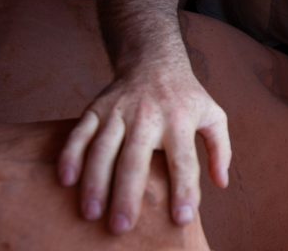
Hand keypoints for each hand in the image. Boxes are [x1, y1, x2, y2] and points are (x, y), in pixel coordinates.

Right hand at [57, 66, 230, 234]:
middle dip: (127, 194)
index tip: (182, 218)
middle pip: (135, 158)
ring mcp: (119, 111)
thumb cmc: (186, 97)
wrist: (154, 60)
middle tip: (122, 227)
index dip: (185, 189)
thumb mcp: (213, 115)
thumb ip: (220, 149)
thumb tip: (221, 183)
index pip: (184, 160)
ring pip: (103, 148)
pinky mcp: (97, 108)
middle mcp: (149, 116)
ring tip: (92, 213)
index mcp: (181, 120)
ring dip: (95, 181)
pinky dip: (70, 155)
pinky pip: (80, 133)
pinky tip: (66, 180)